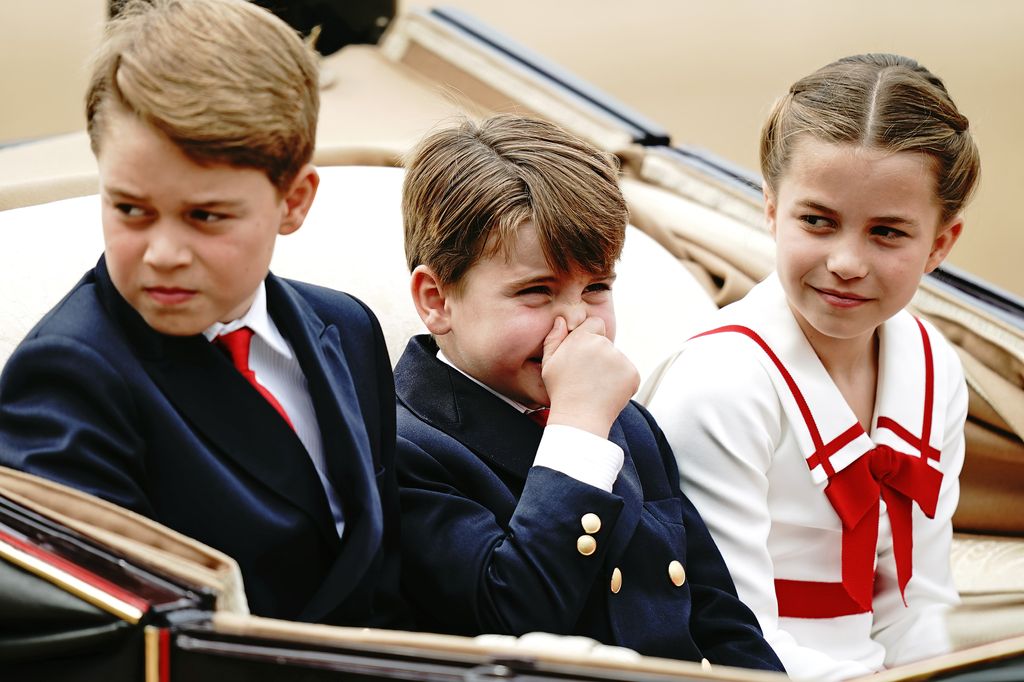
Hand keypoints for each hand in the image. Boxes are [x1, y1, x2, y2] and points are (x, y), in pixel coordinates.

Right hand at [541, 316, 638, 437]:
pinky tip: (607, 393)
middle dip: (599, 356)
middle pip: (606, 343)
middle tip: (587, 377)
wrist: (580, 419)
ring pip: (617, 359)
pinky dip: (622, 382)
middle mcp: (603, 344)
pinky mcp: (632, 373)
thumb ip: (553, 338)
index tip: (585, 352)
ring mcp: (620, 359)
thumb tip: (561, 321)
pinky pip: (628, 373)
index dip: (591, 336)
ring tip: (596, 388)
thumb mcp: (548, 364)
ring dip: (610, 370)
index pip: (595, 323)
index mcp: (582, 338)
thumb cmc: (561, 392)